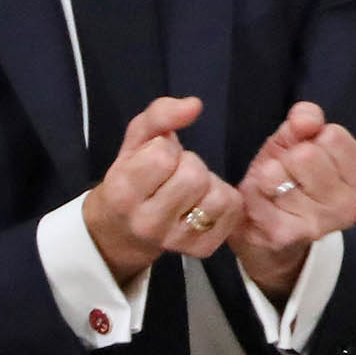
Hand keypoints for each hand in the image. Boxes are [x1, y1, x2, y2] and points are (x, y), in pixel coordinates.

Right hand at [80, 95, 240, 282]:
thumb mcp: (134, 142)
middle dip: (189, 164)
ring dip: (209, 182)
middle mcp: (148, 223)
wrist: (123, 231)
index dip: (165, 148)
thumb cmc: (131, 178)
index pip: (161, 156)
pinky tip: (204, 200)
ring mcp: (177, 241)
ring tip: (191, 187)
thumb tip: (194, 105)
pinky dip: (224, 198)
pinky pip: (233, 210)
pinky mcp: (203, 249)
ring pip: (217, 196)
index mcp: (123, 193)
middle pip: (193, 176)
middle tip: (175, 172)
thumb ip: (159, 115)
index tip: (158, 157)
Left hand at [234, 101, 355, 301]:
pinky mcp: (286, 235)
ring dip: (268, 176)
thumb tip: (306, 121)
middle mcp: (349, 206)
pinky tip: (261, 203)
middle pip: (308, 155)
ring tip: (274, 190)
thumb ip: (306, 119)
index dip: (312, 139)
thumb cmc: (287, 176)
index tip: (308, 155)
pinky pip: (258, 194)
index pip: (334, 136)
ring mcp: (319, 224)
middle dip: (289, 158)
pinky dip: (252, 193)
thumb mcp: (298, 140)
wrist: (263, 226)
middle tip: (288, 175)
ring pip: (278, 174)